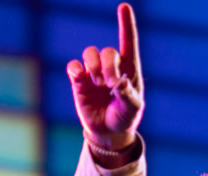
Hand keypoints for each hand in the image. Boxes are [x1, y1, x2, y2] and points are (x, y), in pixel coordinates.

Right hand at [66, 2, 143, 161]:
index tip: (124, 7)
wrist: (108, 132)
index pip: (128, 43)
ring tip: (98, 83)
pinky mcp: (79, 80)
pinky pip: (74, 66)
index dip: (126, 24)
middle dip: (109, 66)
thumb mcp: (133, 109)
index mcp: (129, 69)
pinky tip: (79, 76)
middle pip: (108, 51)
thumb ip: (129, 96)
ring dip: (94, 66)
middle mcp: (111, 66)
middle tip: (110, 84)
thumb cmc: (125, 117)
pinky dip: (75, 68)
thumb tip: (120, 83)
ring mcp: (94, 72)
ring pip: (90, 53)